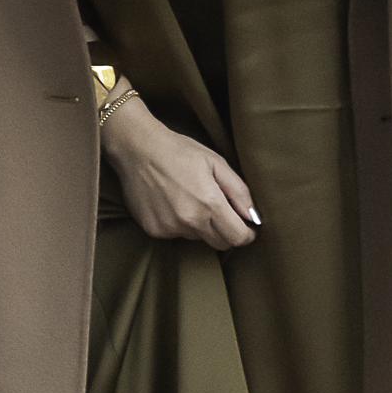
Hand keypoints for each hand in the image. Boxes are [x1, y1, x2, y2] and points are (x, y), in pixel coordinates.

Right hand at [100, 94, 257, 247]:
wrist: (137, 149)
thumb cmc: (179, 151)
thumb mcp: (216, 163)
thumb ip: (239, 191)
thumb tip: (253, 216)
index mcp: (209, 203)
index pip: (237, 238)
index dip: (247, 235)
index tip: (248, 229)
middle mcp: (190, 221)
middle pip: (220, 243)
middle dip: (227, 232)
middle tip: (222, 213)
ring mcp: (170, 227)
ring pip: (197, 238)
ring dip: (200, 225)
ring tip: (189, 199)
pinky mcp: (154, 230)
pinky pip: (175, 234)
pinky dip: (178, 223)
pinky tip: (171, 202)